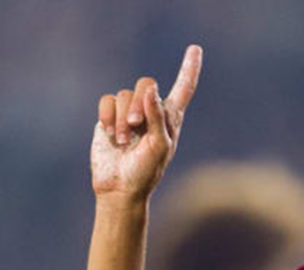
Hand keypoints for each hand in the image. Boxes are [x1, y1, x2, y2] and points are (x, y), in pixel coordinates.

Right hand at [90, 45, 202, 201]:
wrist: (119, 187)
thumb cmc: (146, 171)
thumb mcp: (160, 146)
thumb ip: (157, 118)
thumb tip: (151, 92)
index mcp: (171, 118)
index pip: (184, 88)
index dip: (189, 68)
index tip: (195, 48)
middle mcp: (151, 111)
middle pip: (146, 84)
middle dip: (139, 104)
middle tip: (135, 126)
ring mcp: (129, 113)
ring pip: (124, 95)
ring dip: (121, 120)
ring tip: (122, 141)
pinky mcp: (109, 117)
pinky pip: (107, 101)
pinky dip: (107, 117)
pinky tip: (108, 134)